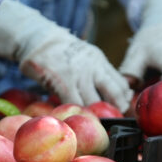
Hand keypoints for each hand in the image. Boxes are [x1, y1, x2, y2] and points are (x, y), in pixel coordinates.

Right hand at [0, 0, 131, 111]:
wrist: (38, 38)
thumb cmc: (62, 52)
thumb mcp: (87, 56)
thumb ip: (100, 73)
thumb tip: (118, 93)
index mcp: (100, 62)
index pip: (121, 84)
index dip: (124, 100)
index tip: (122, 110)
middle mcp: (93, 68)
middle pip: (114, 95)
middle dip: (116, 110)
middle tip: (113, 120)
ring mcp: (78, 75)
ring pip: (94, 103)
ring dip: (94, 116)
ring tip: (93, 123)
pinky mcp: (62, 82)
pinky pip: (73, 104)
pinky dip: (75, 113)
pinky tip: (75, 118)